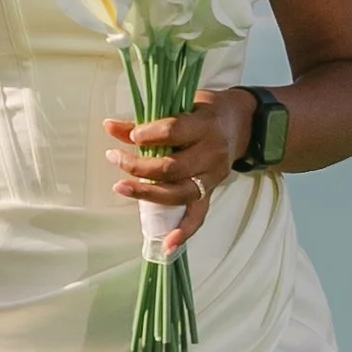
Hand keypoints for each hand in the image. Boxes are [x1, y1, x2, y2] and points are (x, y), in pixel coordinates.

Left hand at [103, 88, 256, 260]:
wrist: (240, 124)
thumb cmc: (205, 112)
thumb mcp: (180, 106)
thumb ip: (146, 121)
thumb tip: (110, 126)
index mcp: (205, 126)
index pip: (174, 132)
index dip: (149, 134)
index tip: (130, 135)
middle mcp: (211, 154)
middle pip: (172, 167)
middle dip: (139, 166)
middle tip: (115, 158)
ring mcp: (213, 176)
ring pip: (179, 193)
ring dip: (147, 194)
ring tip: (121, 187)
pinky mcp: (212, 192)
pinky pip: (198, 215)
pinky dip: (184, 232)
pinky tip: (168, 244)